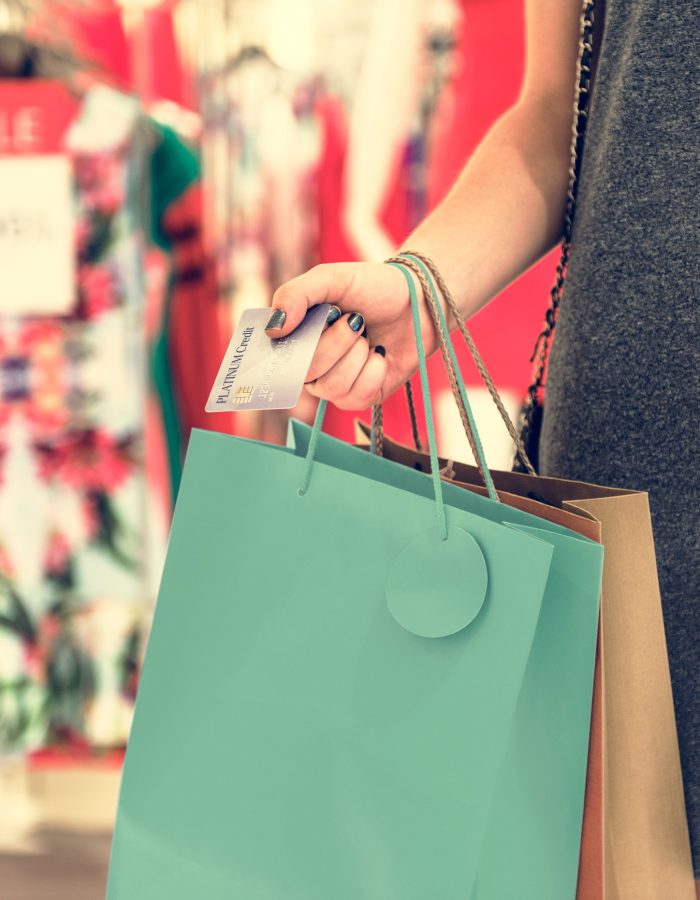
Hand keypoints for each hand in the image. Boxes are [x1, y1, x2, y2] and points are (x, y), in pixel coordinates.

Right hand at [265, 262, 441, 409]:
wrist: (418, 300)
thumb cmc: (372, 287)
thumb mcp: (331, 278)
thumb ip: (296, 295)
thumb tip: (273, 330)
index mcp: (296, 337)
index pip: (275, 357)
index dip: (288, 350)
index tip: (308, 330)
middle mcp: (311, 365)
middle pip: (306, 372)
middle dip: (336, 343)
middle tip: (355, 320)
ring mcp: (335, 384)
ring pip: (331, 387)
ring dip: (356, 356)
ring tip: (367, 336)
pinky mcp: (361, 396)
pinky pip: (356, 397)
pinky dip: (373, 371)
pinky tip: (380, 354)